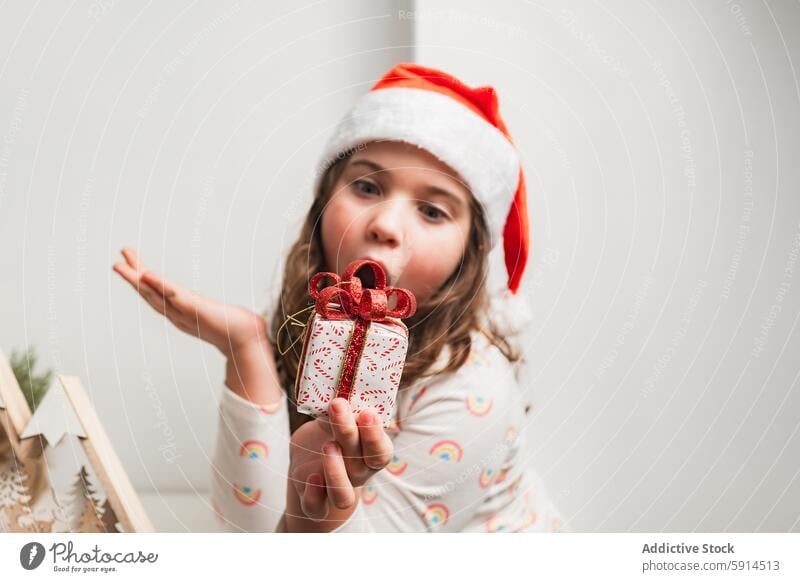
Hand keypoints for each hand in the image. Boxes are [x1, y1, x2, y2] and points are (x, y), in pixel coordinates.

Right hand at [112, 247, 266, 356]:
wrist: (248, 343)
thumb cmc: (236, 328)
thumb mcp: (214, 314)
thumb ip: (206, 309)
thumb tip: (205, 305)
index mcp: (181, 313)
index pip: (156, 296)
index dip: (140, 283)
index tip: (128, 266)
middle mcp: (179, 315)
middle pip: (149, 295)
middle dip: (131, 279)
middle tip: (115, 263)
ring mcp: (186, 313)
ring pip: (155, 295)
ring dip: (137, 280)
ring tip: (121, 266)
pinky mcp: (197, 310)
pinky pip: (176, 296)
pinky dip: (161, 286)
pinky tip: (149, 275)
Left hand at [285, 398, 392, 528]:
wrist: (309, 464)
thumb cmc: (329, 433)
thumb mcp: (335, 418)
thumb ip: (341, 406)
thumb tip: (342, 377)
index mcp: (369, 453)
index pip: (381, 450)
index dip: (375, 434)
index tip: (366, 411)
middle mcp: (357, 474)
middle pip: (362, 462)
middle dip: (351, 433)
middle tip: (338, 405)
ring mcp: (336, 489)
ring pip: (343, 494)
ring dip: (336, 470)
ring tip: (327, 445)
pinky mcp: (314, 502)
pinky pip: (317, 508)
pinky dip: (314, 496)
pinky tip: (311, 476)